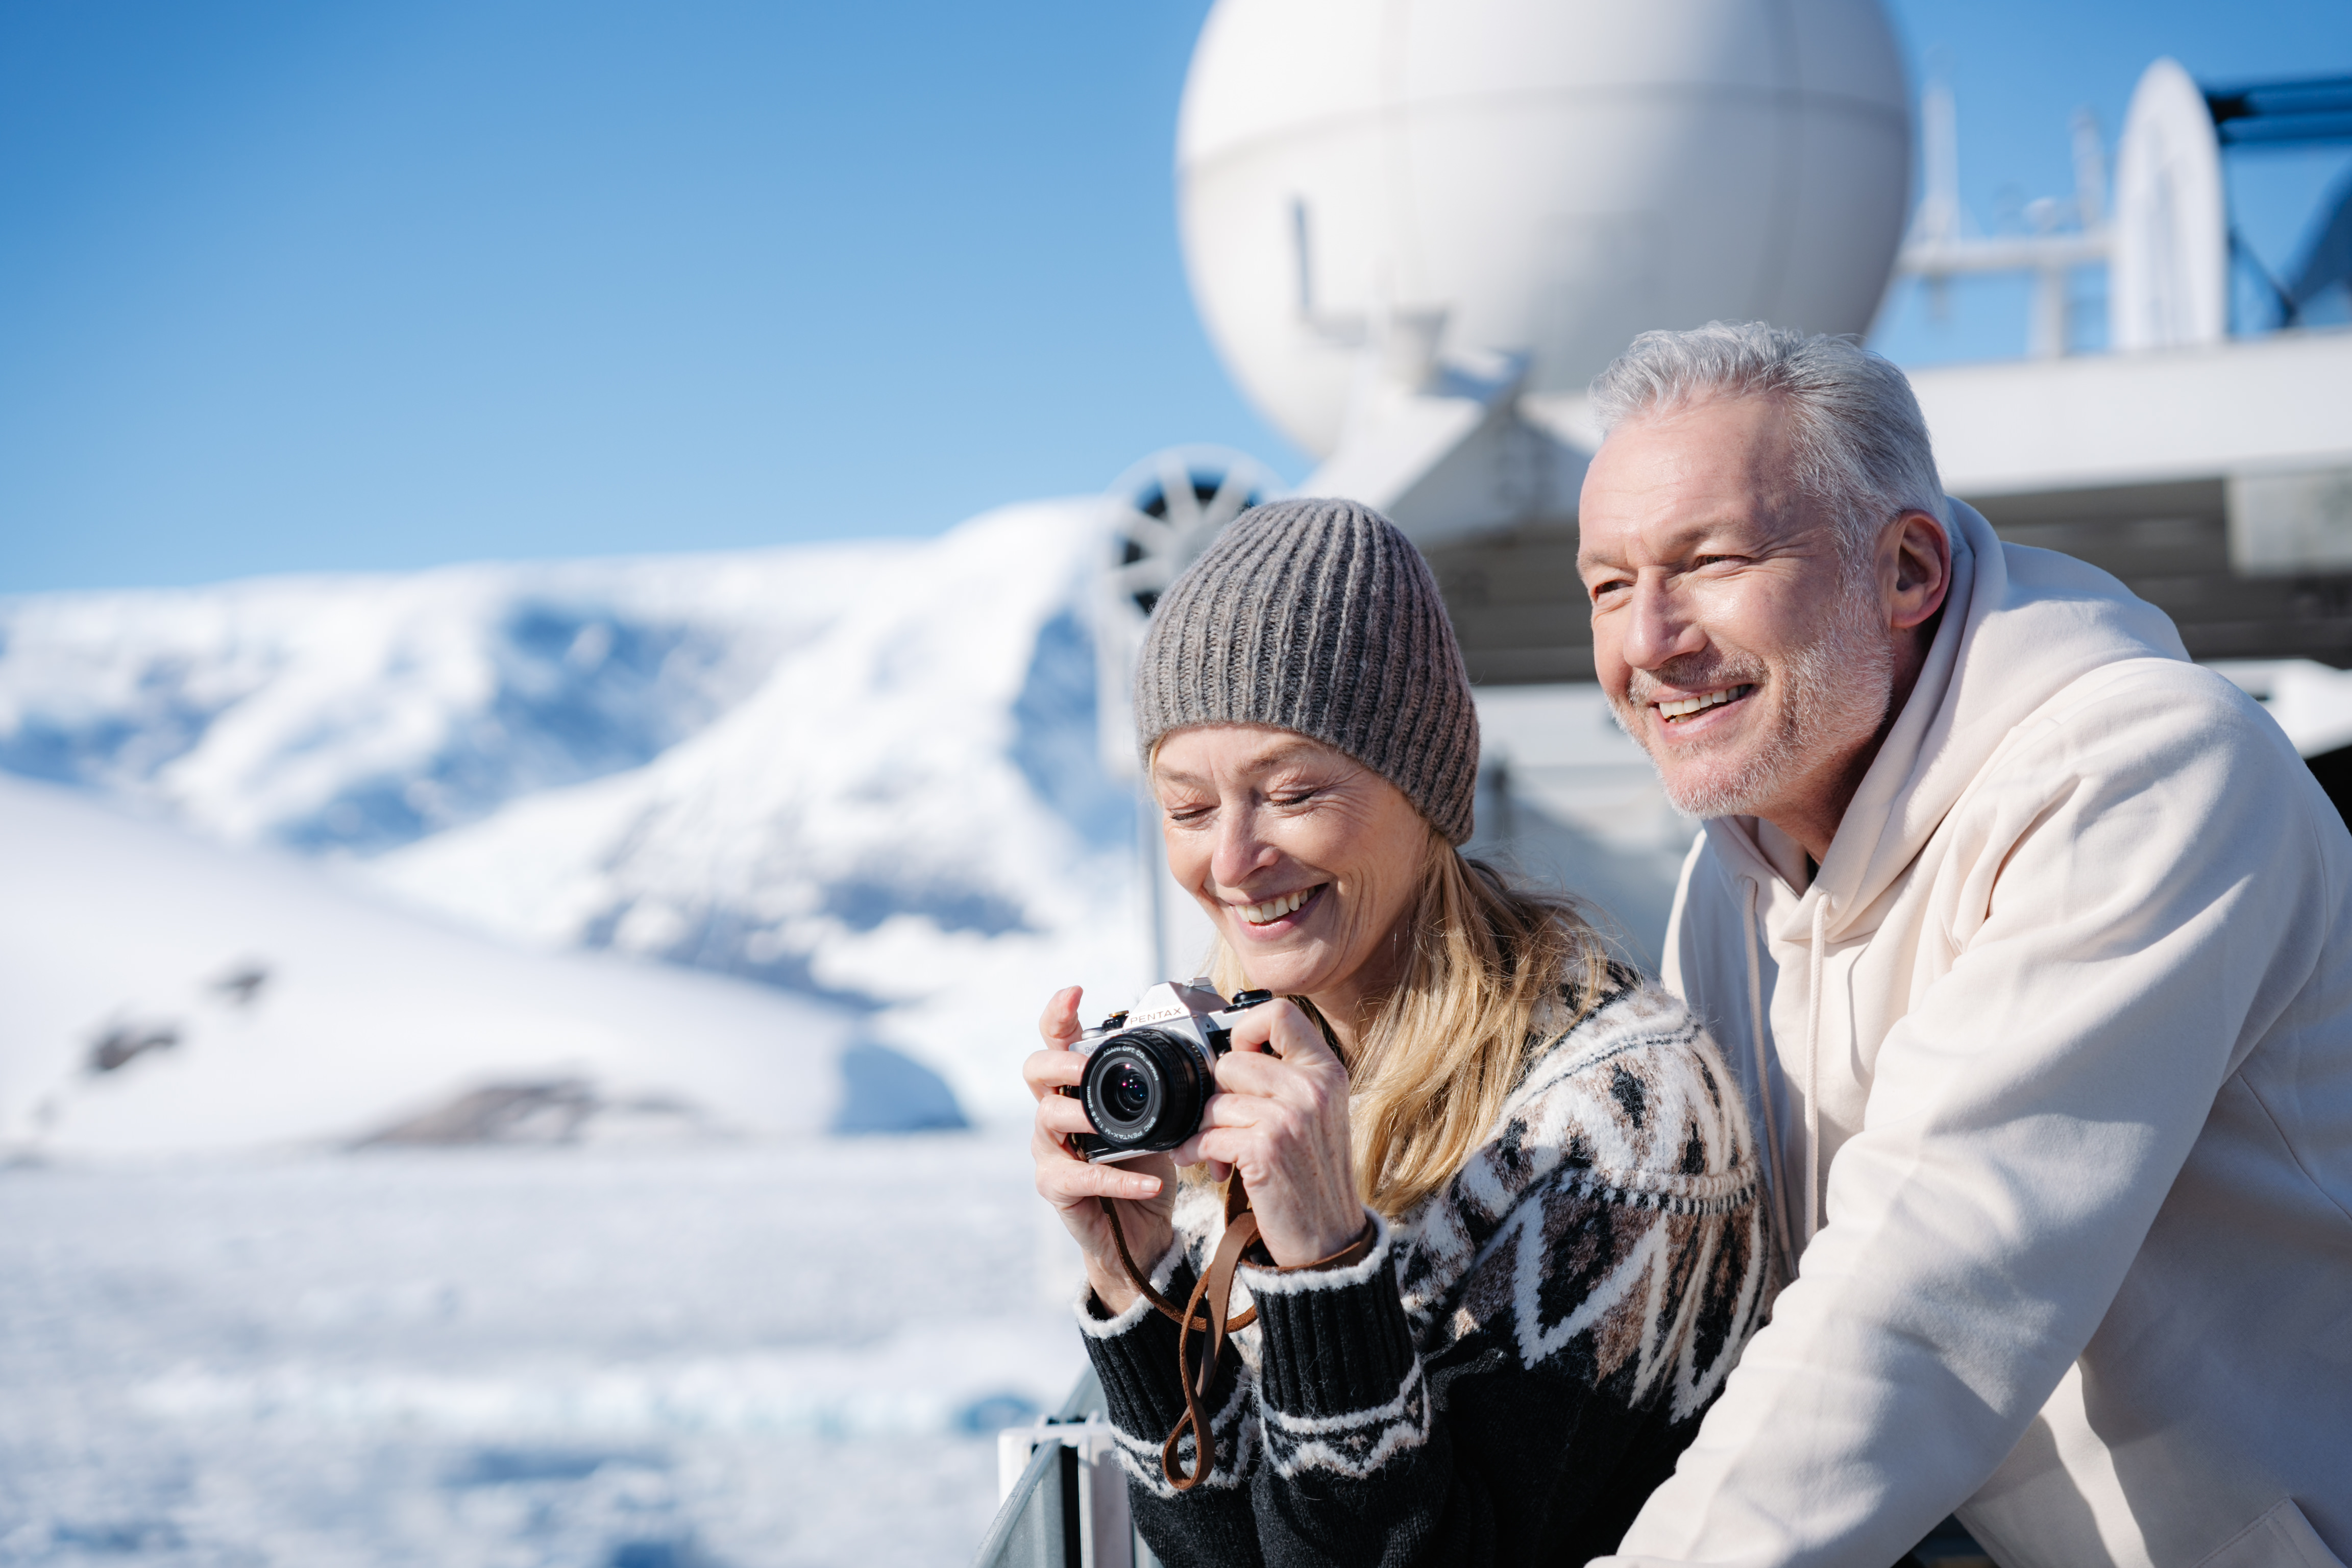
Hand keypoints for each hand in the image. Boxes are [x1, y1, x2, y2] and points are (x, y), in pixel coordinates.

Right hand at [1024, 986, 1175, 1314]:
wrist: (1140, 1230)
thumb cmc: (1145, 1167)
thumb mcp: (1157, 1119)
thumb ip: (1161, 1089)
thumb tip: (1200, 1052)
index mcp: (1077, 1088)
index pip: (1055, 1042)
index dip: (1058, 1015)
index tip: (1074, 993)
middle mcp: (1055, 1113)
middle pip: (1034, 1072)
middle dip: (1058, 1064)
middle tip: (1085, 1068)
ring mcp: (1050, 1151)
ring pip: (1048, 1121)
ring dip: (1082, 1118)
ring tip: (1109, 1124)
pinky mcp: (1058, 1189)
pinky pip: (1082, 1178)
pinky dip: (1120, 1181)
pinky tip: (1151, 1183)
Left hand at [1172, 999, 1361, 1266]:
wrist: (1329, 1241)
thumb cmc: (1313, 1177)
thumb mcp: (1316, 1116)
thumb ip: (1286, 1079)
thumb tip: (1227, 1055)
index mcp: (1326, 1072)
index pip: (1279, 1012)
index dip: (1245, 1030)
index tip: (1237, 1061)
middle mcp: (1312, 1088)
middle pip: (1232, 1061)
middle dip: (1216, 1095)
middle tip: (1220, 1122)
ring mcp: (1290, 1117)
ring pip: (1215, 1101)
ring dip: (1203, 1129)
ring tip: (1215, 1151)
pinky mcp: (1266, 1149)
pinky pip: (1208, 1135)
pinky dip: (1198, 1152)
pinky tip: (1210, 1166)